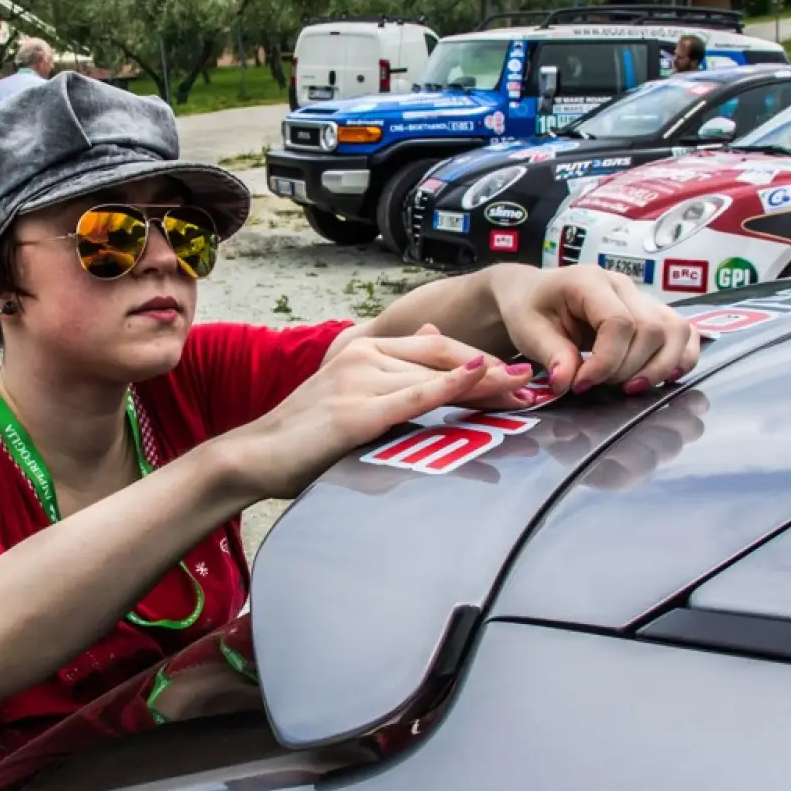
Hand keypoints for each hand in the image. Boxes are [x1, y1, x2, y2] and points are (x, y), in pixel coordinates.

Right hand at [219, 325, 535, 497]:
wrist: (255, 457)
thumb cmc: (304, 436)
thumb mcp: (350, 392)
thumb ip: (393, 368)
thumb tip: (439, 333)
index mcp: (364, 349)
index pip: (436, 348)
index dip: (477, 360)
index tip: (514, 375)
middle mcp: (364, 356)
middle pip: (443, 360)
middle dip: (493, 374)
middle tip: (535, 386)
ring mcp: (359, 380)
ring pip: (435, 378)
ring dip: (486, 386)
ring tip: (525, 396)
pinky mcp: (357, 412)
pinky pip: (415, 395)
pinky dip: (452, 383)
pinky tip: (481, 373)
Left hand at [487, 265, 698, 396]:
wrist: (533, 294)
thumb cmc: (529, 309)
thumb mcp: (528, 330)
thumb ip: (551, 354)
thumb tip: (568, 382)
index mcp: (590, 281)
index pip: (619, 322)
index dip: (606, 361)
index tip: (581, 384)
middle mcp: (624, 285)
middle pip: (652, 330)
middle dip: (628, 369)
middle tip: (598, 386)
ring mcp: (643, 298)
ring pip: (676, 331)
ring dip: (659, 367)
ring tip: (629, 388)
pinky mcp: (653, 314)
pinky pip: (685, 333)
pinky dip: (681, 358)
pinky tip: (662, 378)